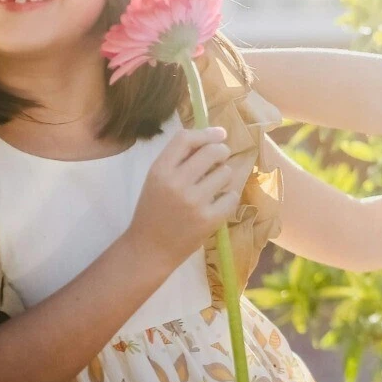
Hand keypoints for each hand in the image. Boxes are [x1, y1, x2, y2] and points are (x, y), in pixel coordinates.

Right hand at [126, 127, 238, 267]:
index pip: (185, 138)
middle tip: (220, 159)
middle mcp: (176, 183)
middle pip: (212, 151)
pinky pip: (232, 196)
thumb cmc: (154, 210)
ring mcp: (194, 202)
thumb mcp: (156, 180)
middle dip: (222, 152)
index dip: (206, 133)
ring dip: (224, 176)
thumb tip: (215, 136)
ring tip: (213, 187)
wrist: (150, 248)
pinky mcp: (208, 219)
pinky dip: (228, 197)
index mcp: (159, 171)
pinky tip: (217, 203)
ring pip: (226, 172)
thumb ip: (179, 159)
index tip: (220, 134)